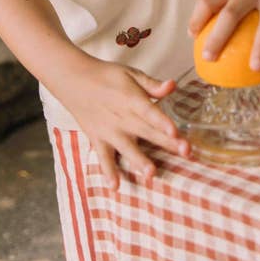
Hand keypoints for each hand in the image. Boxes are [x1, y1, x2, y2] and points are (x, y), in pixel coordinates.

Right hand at [54, 56, 189, 190]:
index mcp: (131, 98)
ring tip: (151, 173)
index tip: (176, 131)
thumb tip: (172, 85)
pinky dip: (108, 171)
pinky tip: (115, 187)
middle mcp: (121, 117)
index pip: (149, 111)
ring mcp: (109, 130)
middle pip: (147, 131)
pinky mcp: (97, 139)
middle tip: (186, 152)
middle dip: (166, 142)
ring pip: (126, 148)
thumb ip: (151, 84)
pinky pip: (103, 158)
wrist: (73, 79)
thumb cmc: (106, 75)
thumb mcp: (130, 74)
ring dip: (139, 160)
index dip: (162, 121)